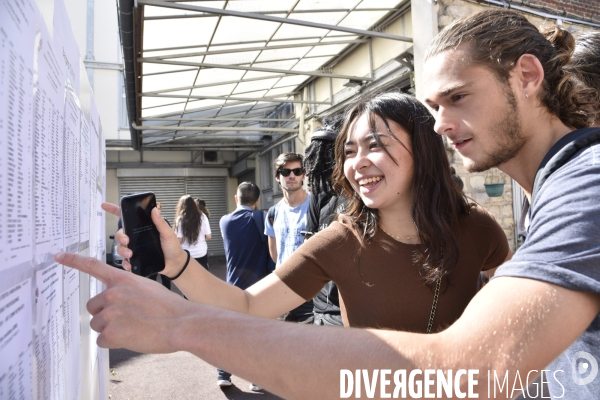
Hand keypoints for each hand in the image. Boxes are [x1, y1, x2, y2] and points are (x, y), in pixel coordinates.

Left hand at [54, 252, 194, 352]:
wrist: (180, 323)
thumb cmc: (169, 307)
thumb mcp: (148, 288)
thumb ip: (128, 291)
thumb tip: (118, 303)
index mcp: (122, 280)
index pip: (93, 266)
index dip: (73, 261)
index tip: (58, 256)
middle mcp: (112, 294)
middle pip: (94, 307)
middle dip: (105, 314)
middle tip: (127, 319)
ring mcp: (110, 313)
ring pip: (98, 325)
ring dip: (111, 329)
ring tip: (133, 328)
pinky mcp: (111, 333)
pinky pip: (102, 340)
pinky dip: (114, 343)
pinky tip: (132, 337)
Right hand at [102, 202, 186, 276]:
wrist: (175, 264)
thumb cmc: (172, 246)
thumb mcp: (168, 233)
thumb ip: (161, 223)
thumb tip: (155, 209)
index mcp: (142, 228)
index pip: (126, 217)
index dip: (114, 210)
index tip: (104, 205)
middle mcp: (136, 237)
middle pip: (120, 234)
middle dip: (120, 237)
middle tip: (127, 240)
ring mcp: (135, 248)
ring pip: (121, 247)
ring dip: (122, 250)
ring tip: (131, 255)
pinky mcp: (136, 260)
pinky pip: (125, 261)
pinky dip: (125, 263)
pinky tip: (129, 265)